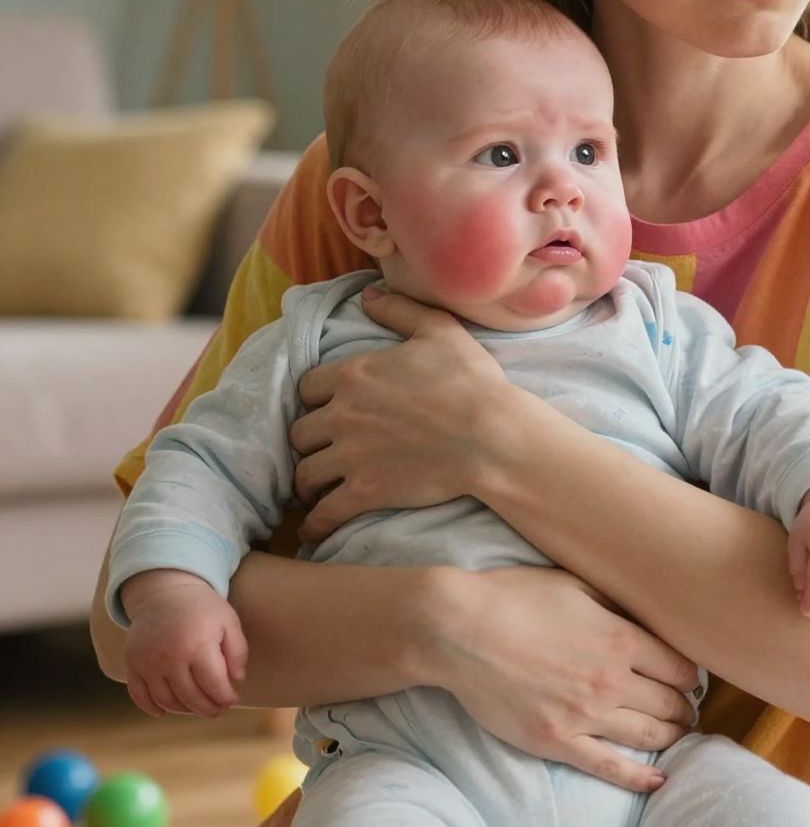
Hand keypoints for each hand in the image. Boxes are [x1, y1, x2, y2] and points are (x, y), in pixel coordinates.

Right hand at [121, 571, 248, 718]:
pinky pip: (139, 694)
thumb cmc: (202, 608)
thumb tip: (236, 681)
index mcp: (198, 646)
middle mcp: (170, 658)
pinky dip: (151, 707)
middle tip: (218, 710)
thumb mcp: (229, 622)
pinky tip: (164, 712)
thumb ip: (238, 652)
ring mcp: (148, 662)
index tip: (232, 699)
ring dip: (184, 709)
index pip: (214, 686)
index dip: (226, 698)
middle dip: (209, 709)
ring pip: (167, 701)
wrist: (164, 591)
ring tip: (197, 706)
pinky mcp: (132, 662)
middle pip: (191, 698)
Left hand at [290, 287, 511, 542]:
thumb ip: (399, 310)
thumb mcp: (439, 332)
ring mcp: (351, 456)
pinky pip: (324, 513)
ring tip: (314, 491)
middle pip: (299, 433)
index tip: (324, 410)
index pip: (306, 387)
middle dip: (307, 444)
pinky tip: (315, 531)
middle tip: (318, 452)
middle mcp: (342, 415)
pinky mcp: (365, 492)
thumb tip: (367, 294)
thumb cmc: (472, 382)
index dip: (314, 400)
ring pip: (305, 473)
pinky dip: (316, 524)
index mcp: (353, 375)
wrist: (493, 437)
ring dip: (307, 483)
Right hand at [441, 566, 700, 790]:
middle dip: (685, 707)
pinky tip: (658, 782)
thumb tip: (647, 619)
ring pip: (649, 736)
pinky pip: (609, 767)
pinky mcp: (557, 742)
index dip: (690, 674)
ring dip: (672, 737)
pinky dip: (639, 778)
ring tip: (676, 735)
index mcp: (620, 639)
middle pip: (670, 703)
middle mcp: (611, 681)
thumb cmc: (513, 598)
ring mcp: (585, 716)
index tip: (689, 678)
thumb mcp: (575, 584)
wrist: (458, 630)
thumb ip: (617, 604)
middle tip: (687, 709)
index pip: (680, 667)